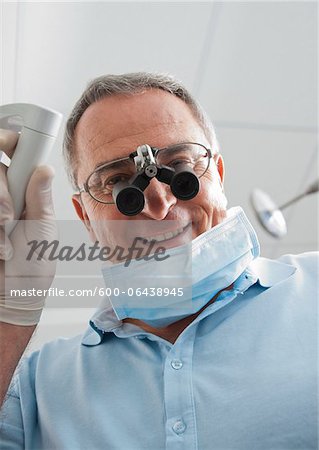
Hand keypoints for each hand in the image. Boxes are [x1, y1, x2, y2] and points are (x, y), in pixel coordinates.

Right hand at [0, 128, 56, 324]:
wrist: (14, 296)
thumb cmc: (32, 266)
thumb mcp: (42, 229)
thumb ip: (40, 198)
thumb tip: (45, 168)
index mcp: (25, 191)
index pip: (14, 154)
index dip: (9, 141)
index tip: (9, 143)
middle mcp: (2, 195)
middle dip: (0, 192)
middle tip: (8, 217)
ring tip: (4, 243)